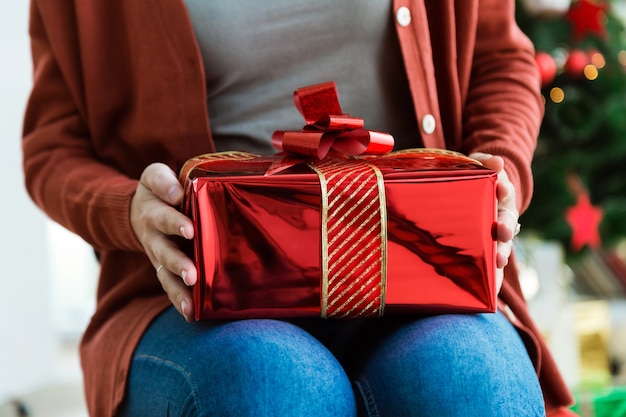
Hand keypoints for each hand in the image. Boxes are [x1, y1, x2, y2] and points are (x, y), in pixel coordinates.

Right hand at [130, 163, 196, 321]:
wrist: (137, 211)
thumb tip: (177, 192)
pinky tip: (192, 315)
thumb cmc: (157, 191)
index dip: (175, 223)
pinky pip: (170, 288)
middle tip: (192, 274)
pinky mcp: (165, 270)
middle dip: (178, 264)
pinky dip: (179, 302)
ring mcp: (158, 257)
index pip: (163, 217)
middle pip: (164, 253)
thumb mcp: (154, 176)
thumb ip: (163, 181)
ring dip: (178, 290)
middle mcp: (154, 238)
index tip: (190, 230)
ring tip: (192, 305)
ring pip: (166, 276)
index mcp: (153, 212)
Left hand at [469, 153, 519, 292]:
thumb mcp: (476, 165)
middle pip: (506, 223)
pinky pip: (489, 265)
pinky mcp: (483, 251)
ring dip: (501, 252)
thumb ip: (484, 162)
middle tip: (501, 232)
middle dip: (505, 228)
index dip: (504, 190)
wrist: (471, 198)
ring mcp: (493, 236)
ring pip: (500, 245)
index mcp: (499, 195)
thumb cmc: (472, 179)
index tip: (501, 188)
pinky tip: (489, 287)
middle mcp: (500, 217)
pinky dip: (491, 276)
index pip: (505, 191)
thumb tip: (497, 161)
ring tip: (498, 261)